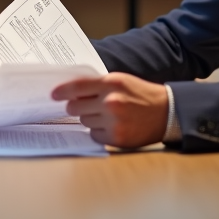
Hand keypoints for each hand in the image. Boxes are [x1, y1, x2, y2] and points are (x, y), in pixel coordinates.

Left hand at [51, 72, 168, 147]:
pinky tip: (110, 125)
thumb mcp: (119, 80)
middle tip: (84, 105)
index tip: (53, 94)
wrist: (165, 112)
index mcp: (111, 84)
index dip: (62, 91)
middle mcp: (111, 102)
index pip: (77, 87)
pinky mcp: (117, 138)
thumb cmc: (139, 94)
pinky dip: (98, 131)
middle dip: (76, 106)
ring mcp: (114, 122)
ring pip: (84, 121)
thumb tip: (71, 91)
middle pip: (75, 107)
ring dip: (90, 118)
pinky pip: (94, 135)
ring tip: (105, 114)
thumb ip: (97, 84)